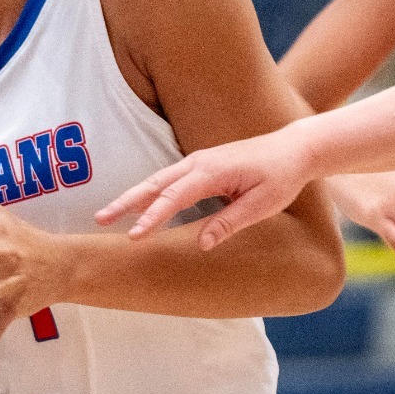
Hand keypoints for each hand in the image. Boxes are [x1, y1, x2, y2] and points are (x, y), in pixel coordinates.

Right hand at [96, 125, 313, 248]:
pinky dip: (147, 192)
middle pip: (154, 184)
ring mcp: (197, 161)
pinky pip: (167, 179)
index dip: (152, 218)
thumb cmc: (281, 177)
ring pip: (157, 180)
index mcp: (212, 172)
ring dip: (132, 196)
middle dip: (125, 202)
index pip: (173, 197)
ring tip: (108, 214)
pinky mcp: (200, 165)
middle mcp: (198, 163)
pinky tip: (137, 205)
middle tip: (100, 219)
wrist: (293, 149)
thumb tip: (201, 245)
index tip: (134, 236)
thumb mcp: (262, 205)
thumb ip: (230, 223)